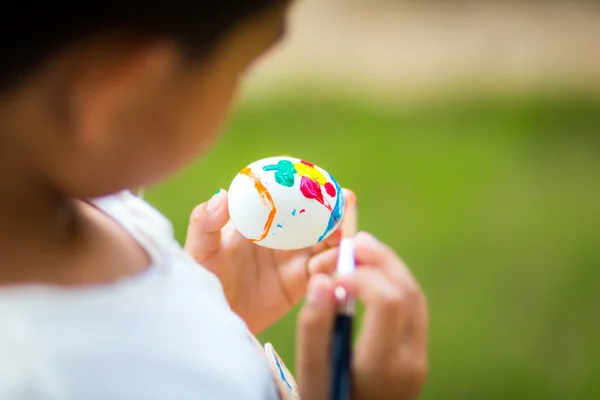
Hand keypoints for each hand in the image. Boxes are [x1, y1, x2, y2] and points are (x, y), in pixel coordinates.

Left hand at [184, 188, 352, 333]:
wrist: (214, 315)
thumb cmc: (203, 277)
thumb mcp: (200, 248)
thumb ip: (206, 222)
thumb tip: (222, 194)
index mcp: (262, 218)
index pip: (289, 195)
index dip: (308, 185)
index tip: (322, 180)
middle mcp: (284, 234)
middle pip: (317, 216)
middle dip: (336, 207)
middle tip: (347, 200)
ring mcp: (296, 257)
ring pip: (327, 241)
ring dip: (341, 236)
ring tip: (346, 237)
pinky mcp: (303, 282)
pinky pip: (325, 271)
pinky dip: (336, 265)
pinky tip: (339, 264)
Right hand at [296, 232, 428, 399]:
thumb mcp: (311, 374)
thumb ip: (315, 328)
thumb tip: (323, 280)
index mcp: (385, 363)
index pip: (388, 300)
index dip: (362, 275)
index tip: (332, 274)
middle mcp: (411, 358)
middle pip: (407, 292)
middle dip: (380, 260)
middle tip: (353, 241)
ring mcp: (418, 357)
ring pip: (414, 296)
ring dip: (390, 268)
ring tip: (361, 249)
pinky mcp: (416, 355)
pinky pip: (412, 308)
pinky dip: (394, 284)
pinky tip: (372, 276)